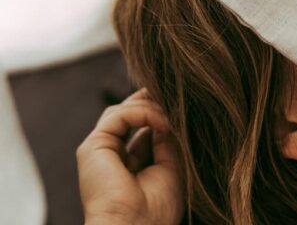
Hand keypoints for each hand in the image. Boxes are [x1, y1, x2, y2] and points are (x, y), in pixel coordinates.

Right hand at [77, 88, 183, 224]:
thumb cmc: (156, 210)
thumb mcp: (171, 165)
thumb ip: (166, 137)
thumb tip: (169, 111)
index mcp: (129, 160)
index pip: (144, 122)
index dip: (163, 111)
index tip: (185, 108)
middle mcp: (112, 152)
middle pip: (133, 110)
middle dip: (157, 104)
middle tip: (179, 103)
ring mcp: (101, 148)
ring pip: (126, 108)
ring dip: (153, 107)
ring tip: (172, 118)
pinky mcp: (93, 146)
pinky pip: (120, 114)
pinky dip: (143, 112)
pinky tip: (161, 123)